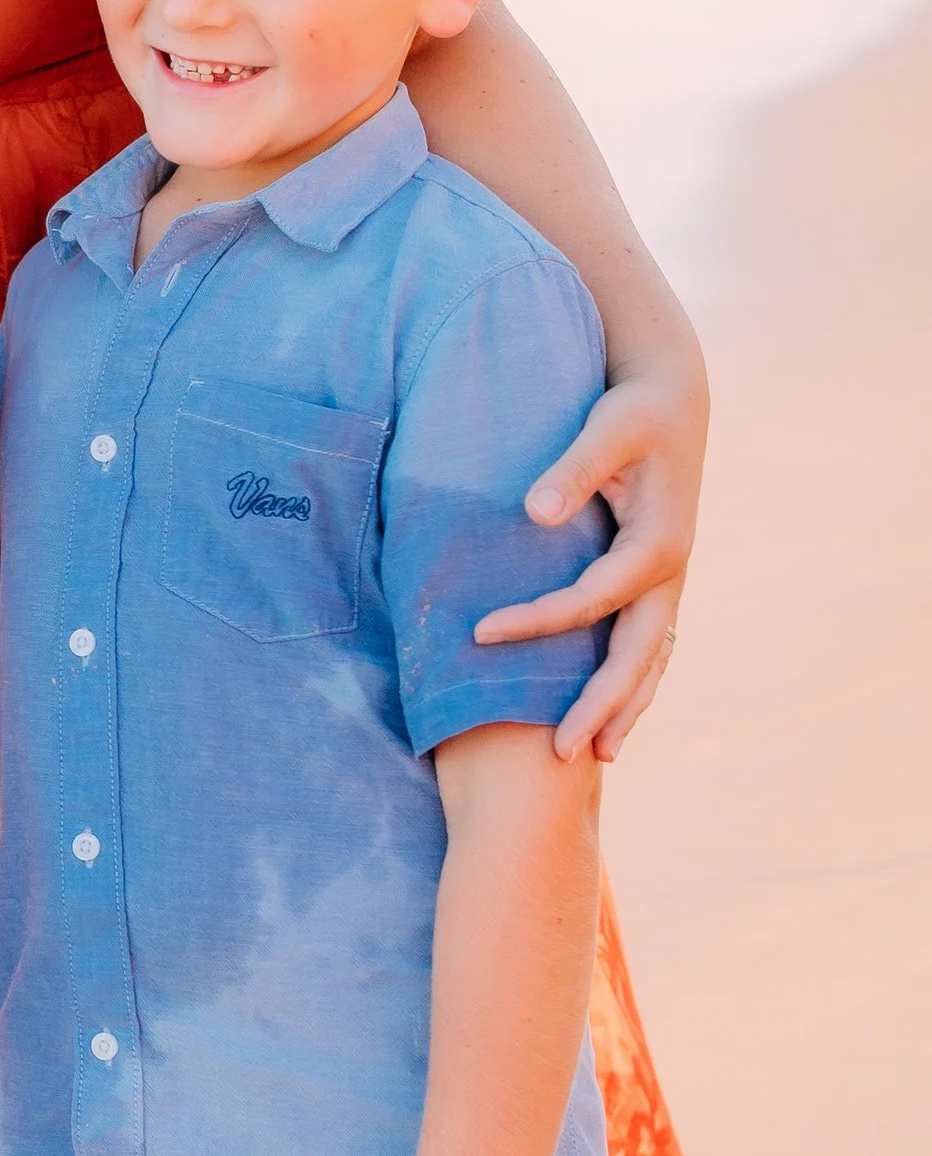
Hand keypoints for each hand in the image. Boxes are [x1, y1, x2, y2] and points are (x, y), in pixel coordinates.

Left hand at [472, 364, 701, 759]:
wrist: (676, 399)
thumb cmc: (636, 411)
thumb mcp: (607, 428)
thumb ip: (573, 468)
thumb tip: (535, 513)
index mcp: (658, 543)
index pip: (592, 600)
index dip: (537, 620)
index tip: (479, 634)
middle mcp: (670, 573)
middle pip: (637, 655)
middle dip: (601, 705)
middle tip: (560, 752)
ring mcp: (670, 583)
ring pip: (651, 660)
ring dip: (626, 708)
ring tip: (598, 757)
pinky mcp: (660, 583)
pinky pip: (649, 646)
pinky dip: (634, 683)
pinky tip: (614, 717)